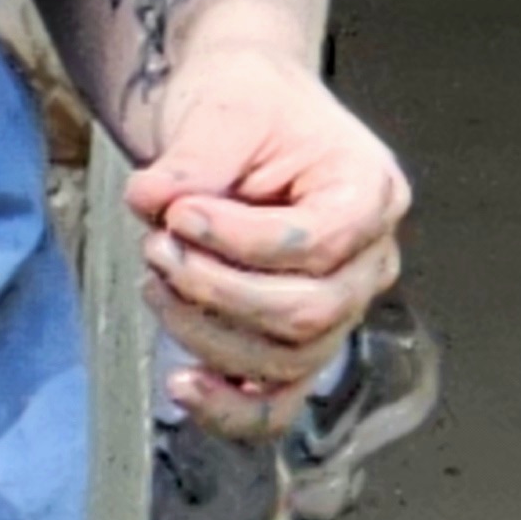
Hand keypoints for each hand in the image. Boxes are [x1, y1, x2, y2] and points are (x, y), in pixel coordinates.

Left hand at [128, 35, 410, 437]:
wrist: (241, 121)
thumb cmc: (247, 110)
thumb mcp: (222, 112)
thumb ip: (193, 158)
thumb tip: (151, 199)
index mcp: (370, 193)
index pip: (320, 244)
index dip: (239, 239)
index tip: (176, 211)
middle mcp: (368, 262)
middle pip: (307, 314)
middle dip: (216, 290)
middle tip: (157, 247)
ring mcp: (337, 310)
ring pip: (286, 360)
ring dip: (204, 332)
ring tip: (154, 277)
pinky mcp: (295, 344)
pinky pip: (276, 405)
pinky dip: (227, 409)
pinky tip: (179, 385)